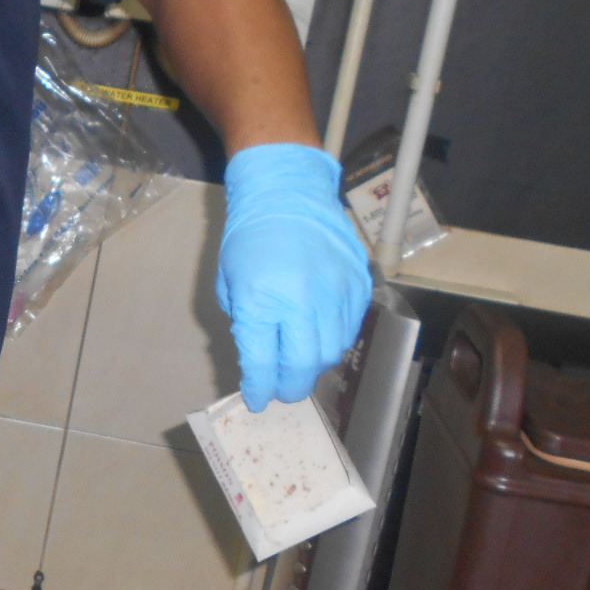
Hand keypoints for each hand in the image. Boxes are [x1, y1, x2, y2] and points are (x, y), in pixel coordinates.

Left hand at [215, 142, 373, 411]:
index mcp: (262, 299)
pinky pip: (350, 328)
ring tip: (300, 361)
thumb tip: (260, 357)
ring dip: (314, 365)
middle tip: (282, 389)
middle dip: (290, 387)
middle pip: (304, 367)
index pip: (263, 364)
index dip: (260, 389)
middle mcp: (302, 300)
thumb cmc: (249, 236)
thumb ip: (246, 322)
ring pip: (332, 352)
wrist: (287, 191)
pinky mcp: (358, 284)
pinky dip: (334, 340)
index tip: (257, 399)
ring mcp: (335, 293)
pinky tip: (320, 334)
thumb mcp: (231, 282)